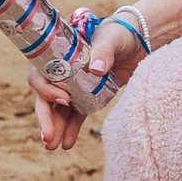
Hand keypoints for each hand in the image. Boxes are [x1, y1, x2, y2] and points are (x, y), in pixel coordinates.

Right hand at [29, 0, 181, 150]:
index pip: (42, 75)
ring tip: (53, 147)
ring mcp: (74, 85)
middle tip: (47, 137)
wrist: (139, 40)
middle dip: (46, 117)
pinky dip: (70, 128)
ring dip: (55, 128)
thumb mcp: (111, 38)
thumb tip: (95, 69)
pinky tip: (67, 143)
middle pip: (46, 97)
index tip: (65, 100)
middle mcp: (62, 72)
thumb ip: (103, 51)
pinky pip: (75, 114)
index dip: (47, 90)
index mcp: (60, 55)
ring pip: (58, 109)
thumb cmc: (120, 33)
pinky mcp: (88, 95)